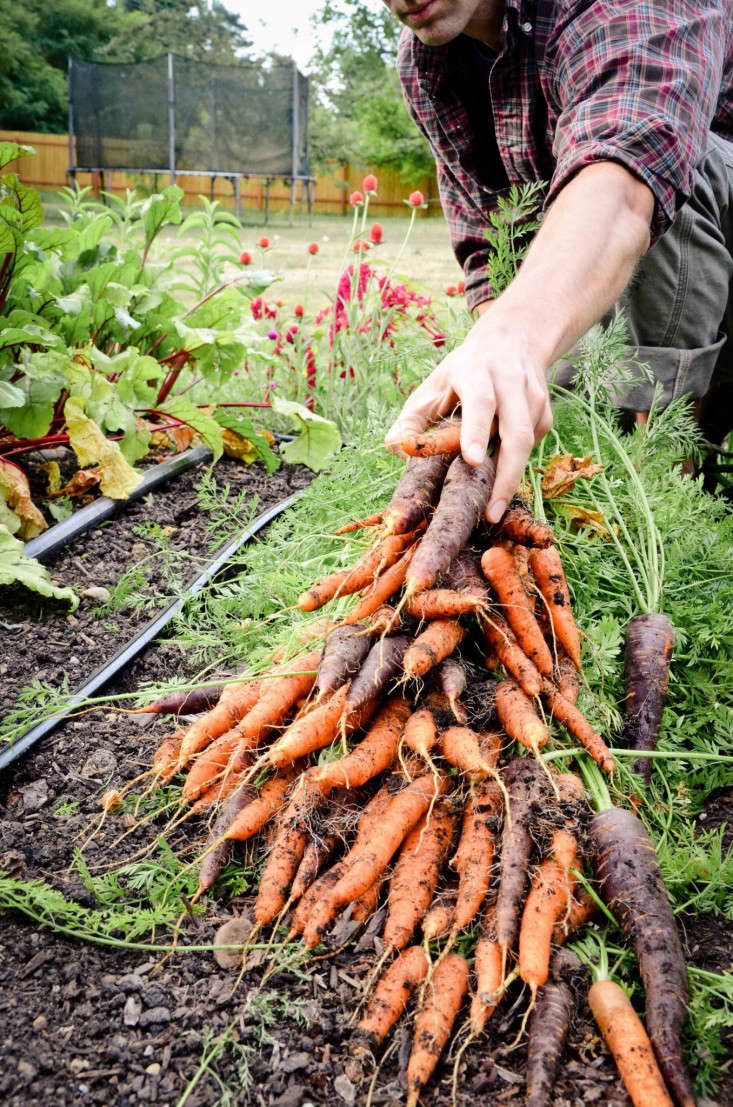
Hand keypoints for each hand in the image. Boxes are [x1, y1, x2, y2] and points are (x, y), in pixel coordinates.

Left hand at [385, 307, 552, 521]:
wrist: (512, 339)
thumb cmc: (462, 372)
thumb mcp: (431, 386)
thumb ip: (410, 419)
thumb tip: (396, 449)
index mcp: (476, 371)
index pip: (480, 402)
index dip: (476, 431)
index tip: (473, 461)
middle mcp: (510, 381)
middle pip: (516, 432)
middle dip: (507, 476)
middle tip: (491, 512)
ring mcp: (534, 397)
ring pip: (527, 443)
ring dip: (510, 477)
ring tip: (493, 507)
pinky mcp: (545, 413)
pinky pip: (532, 447)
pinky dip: (515, 466)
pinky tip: (500, 473)